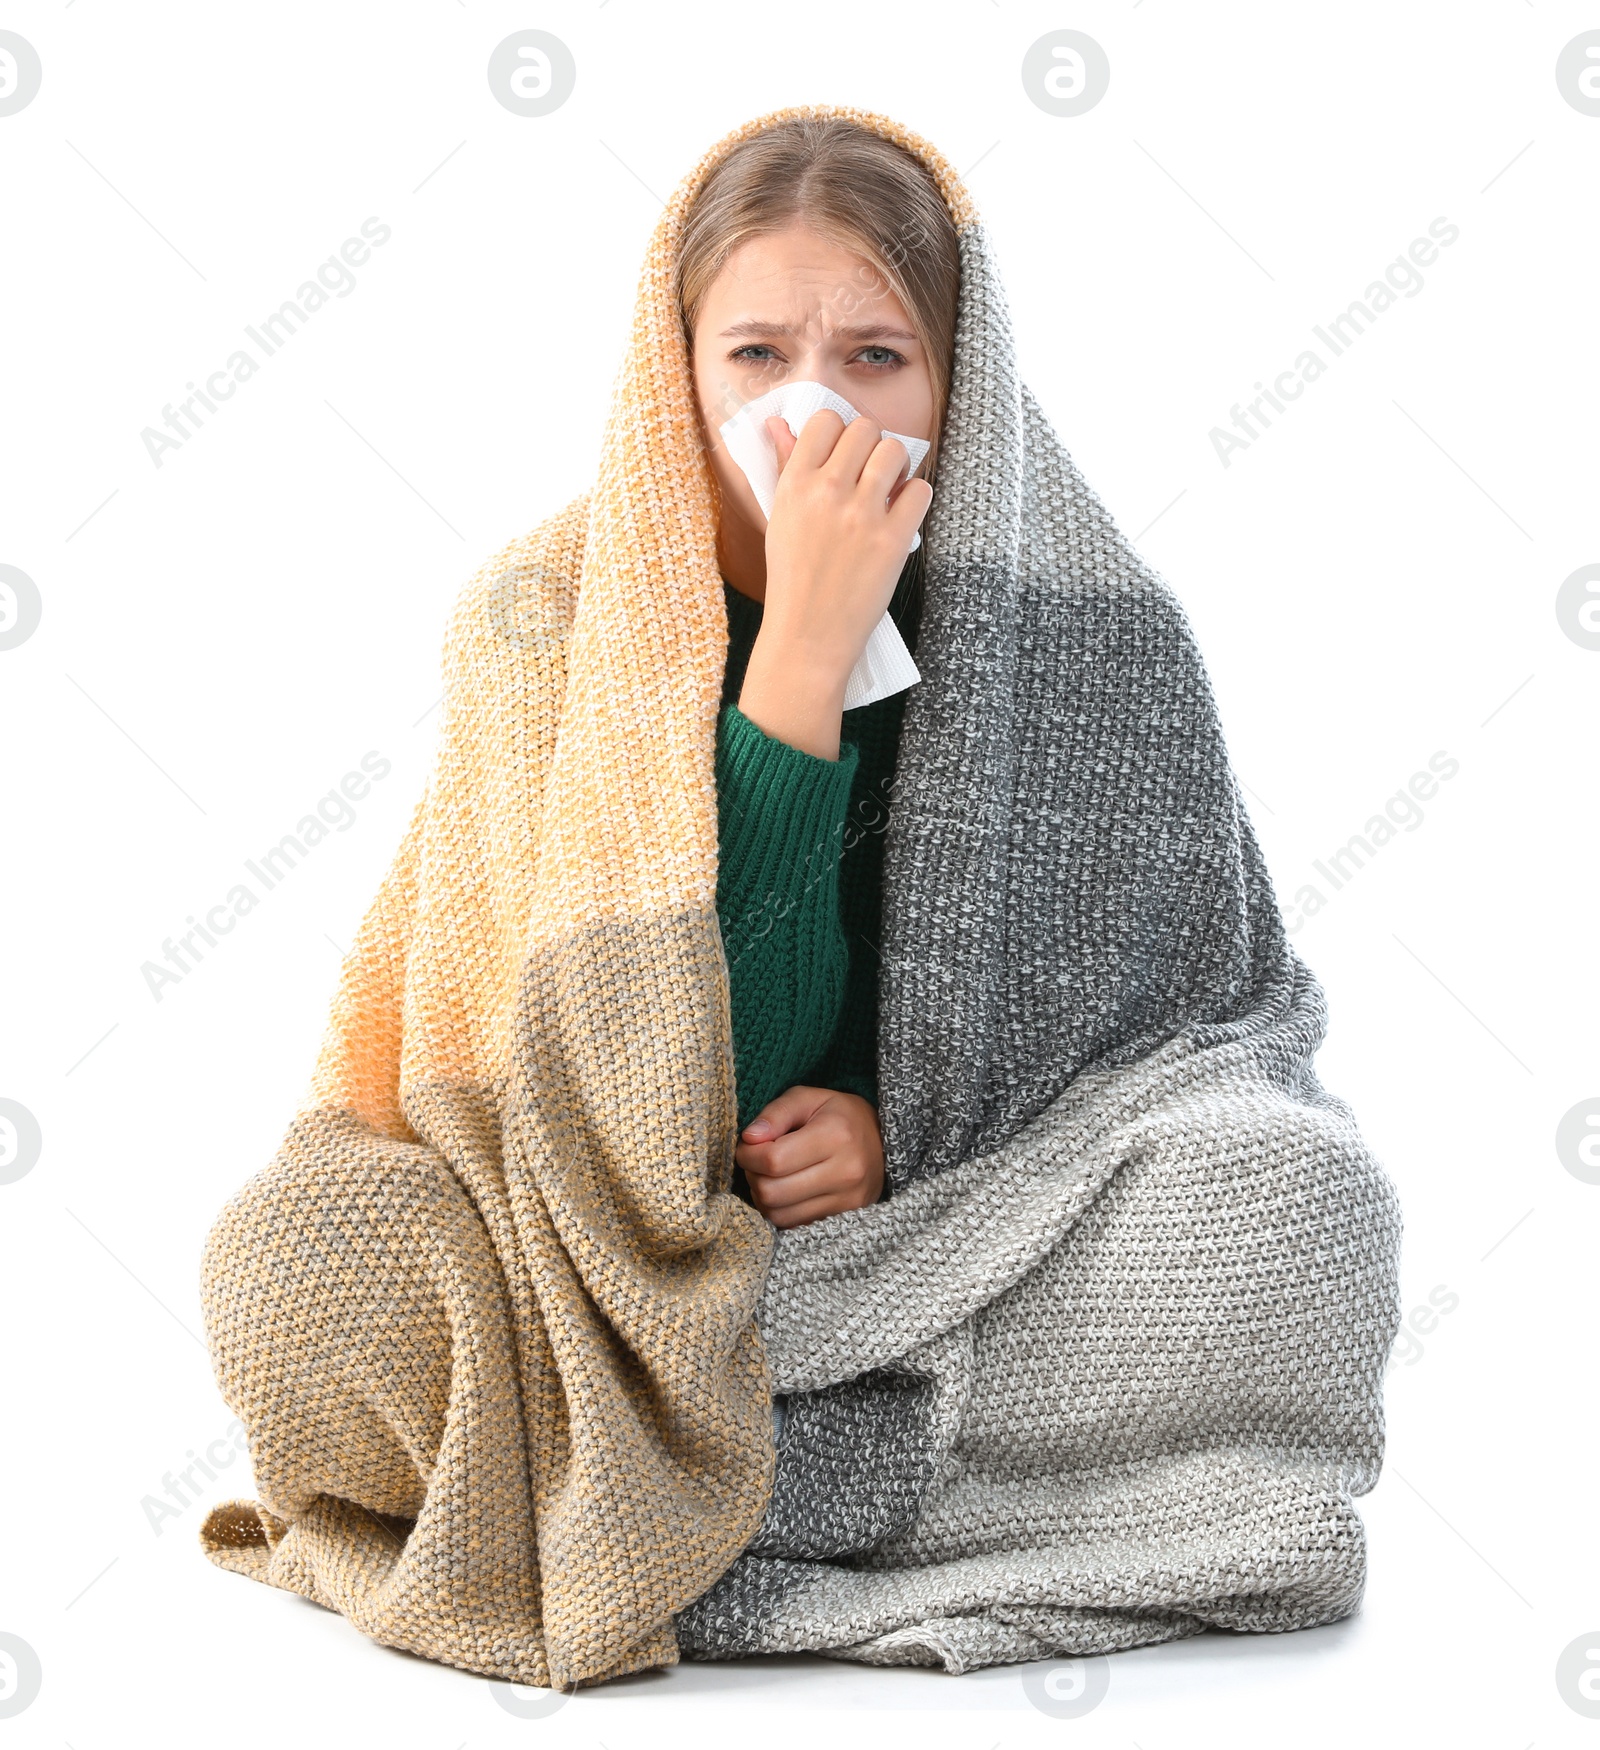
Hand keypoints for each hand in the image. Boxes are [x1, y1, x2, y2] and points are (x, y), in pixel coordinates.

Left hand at [735, 1084, 885, 1228]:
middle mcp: (845, 1172)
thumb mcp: (807, 1099)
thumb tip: (749, 1138)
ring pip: (780, 1214)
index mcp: (835, 1135)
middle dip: (752, 1177)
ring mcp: (848, 1200)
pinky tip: (785, 1191)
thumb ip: (776, 1114)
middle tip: (755, 1162)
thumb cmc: (838, 1115)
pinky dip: (780, 1211)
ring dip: (763, 1197)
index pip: (773, 1160)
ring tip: (769, 1176)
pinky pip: (795, 1225)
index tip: (747, 1146)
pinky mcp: (845, 1217)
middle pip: (773, 1192)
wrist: (882, 1140)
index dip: (748, 1155)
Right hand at [737, 410, 931, 760]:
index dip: (840, 433)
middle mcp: (827, 492)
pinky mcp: (892, 539)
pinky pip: (920, 490)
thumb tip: (778, 423)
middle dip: (871, 447)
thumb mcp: (779, 519)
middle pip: (865, 429)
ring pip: (895, 451)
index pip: (825, 421)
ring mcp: (862, 515)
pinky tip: (900, 516)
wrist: (808, 636)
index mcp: (794, 484)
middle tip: (869, 475)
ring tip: (887, 492)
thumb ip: (784, 467)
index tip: (844, 456)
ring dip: (896, 467)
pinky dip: (915, 498)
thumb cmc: (792, 580)